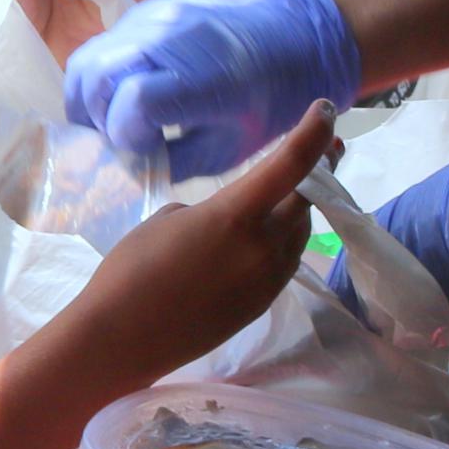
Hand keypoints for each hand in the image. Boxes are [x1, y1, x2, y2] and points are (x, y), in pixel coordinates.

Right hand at [64, 0, 362, 182]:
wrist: (287, 41)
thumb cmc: (263, 104)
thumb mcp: (226, 150)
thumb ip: (171, 163)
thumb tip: (124, 167)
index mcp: (201, 78)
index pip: (132, 105)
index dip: (126, 136)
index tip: (144, 149)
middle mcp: (170, 38)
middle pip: (96, 77)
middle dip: (94, 119)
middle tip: (113, 141)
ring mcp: (152, 18)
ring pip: (87, 60)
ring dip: (88, 98)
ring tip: (110, 121)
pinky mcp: (144, 11)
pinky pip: (102, 46)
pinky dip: (100, 77)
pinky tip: (122, 97)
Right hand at [83, 104, 343, 363]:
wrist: (122, 338)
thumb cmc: (130, 270)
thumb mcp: (167, 220)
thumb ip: (210, 211)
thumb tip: (230, 224)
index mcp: (236, 216)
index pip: (291, 166)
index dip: (314, 134)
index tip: (327, 110)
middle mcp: (263, 247)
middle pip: (304, 202)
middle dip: (316, 174)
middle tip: (326, 150)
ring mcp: (266, 281)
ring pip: (299, 234)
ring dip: (298, 210)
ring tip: (291, 192)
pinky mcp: (261, 304)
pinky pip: (285, 262)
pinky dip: (282, 241)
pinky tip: (264, 236)